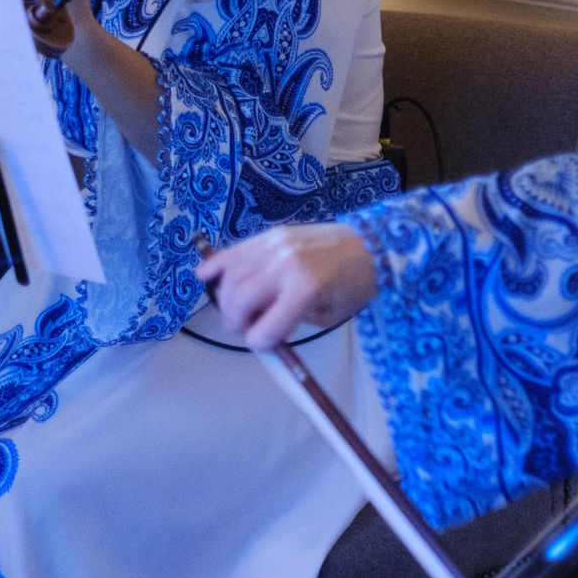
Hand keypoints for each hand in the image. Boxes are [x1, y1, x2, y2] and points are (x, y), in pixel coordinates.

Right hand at [194, 223, 379, 348]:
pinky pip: (235, 250)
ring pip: (232, 275)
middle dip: (236, 321)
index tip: (262, 343)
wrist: (372, 243)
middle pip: (241, 299)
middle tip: (245, 328)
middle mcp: (286, 264)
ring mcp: (276, 245)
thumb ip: (294, 322)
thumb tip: (262, 328)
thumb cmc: (356, 283)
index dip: (260, 342)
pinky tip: (204, 276)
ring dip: (226, 299)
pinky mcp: (272, 234)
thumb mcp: (331, 314)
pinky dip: (216, 265)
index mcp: (306, 288)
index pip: (265, 328)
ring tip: (236, 310)